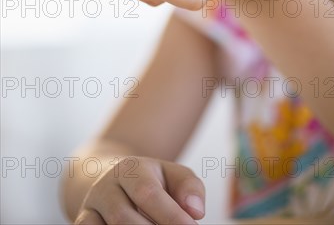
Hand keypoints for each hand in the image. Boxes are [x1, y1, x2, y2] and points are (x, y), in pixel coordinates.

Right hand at [74, 156, 203, 223]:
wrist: (112, 181)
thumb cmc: (152, 182)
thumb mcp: (173, 176)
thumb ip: (189, 187)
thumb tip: (195, 211)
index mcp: (130, 169)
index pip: (148, 194)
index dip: (170, 216)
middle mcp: (105, 188)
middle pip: (123, 218)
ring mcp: (90, 209)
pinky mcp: (82, 224)